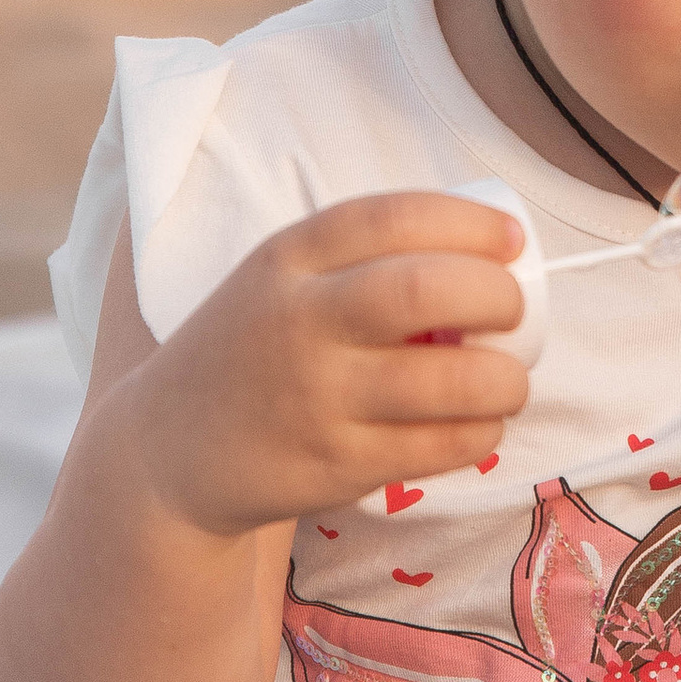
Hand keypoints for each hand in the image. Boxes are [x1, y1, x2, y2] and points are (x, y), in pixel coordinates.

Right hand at [122, 190, 531, 540]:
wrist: (167, 451)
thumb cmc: (253, 350)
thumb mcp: (281, 281)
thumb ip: (361, 262)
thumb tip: (492, 256)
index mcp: (289, 257)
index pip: (393, 216)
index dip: (469, 223)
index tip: (511, 240)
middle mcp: (299, 319)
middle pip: (423, 289)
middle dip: (495, 294)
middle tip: (513, 310)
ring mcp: (315, 396)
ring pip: (444, 380)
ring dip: (503, 379)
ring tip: (509, 380)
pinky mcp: (333, 464)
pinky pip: (435, 446)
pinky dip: (479, 432)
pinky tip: (480, 424)